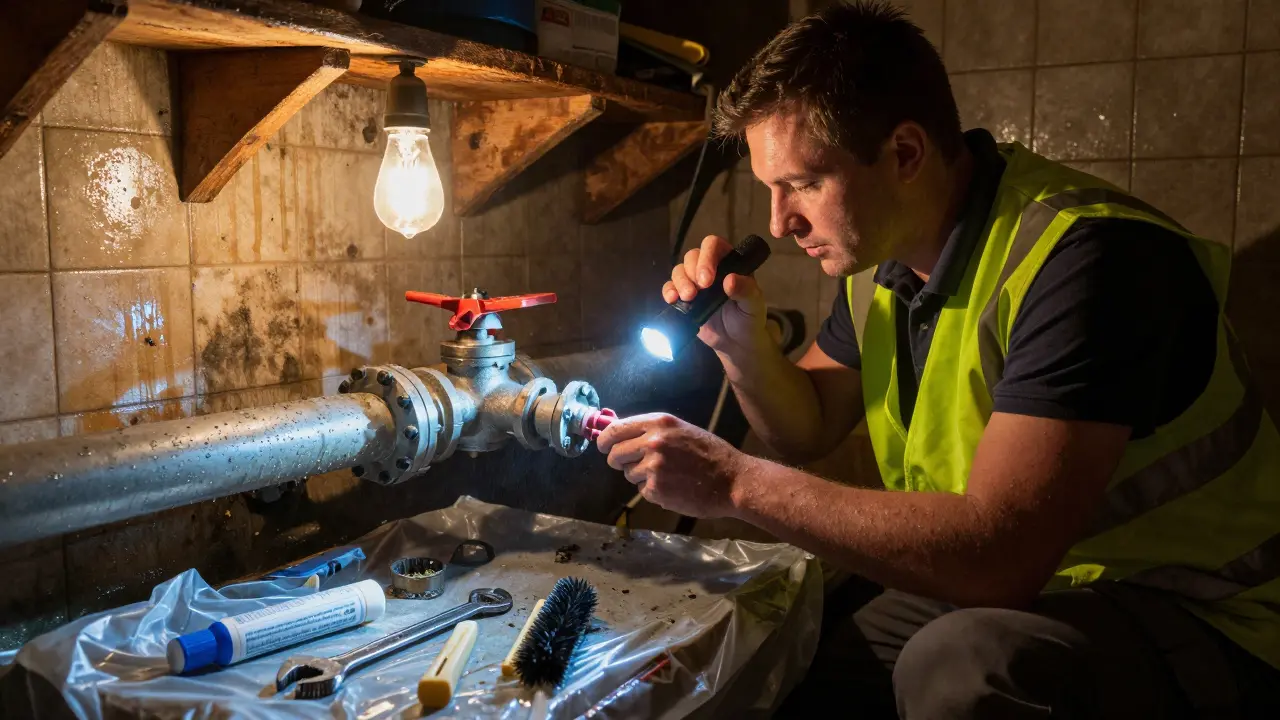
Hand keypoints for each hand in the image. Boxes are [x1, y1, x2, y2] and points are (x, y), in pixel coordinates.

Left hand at [598, 413, 748, 518]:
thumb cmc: (710, 454)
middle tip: (629, 465)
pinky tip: (672, 487)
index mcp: (659, 423)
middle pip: (615, 453)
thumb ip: (652, 431)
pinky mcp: (655, 489)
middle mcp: (652, 442)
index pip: (616, 429)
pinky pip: (642, 490)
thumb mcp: (682, 431)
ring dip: (640, 476)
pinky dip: (653, 491)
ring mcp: (652, 467)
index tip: (602, 446)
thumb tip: (620, 433)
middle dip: (618, 461)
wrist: (732, 480)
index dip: (605, 439)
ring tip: (665, 475)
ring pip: (628, 473)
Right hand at [662, 235, 769, 356]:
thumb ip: (746, 290)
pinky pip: (670, 287)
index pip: (714, 246)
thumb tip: (729, 280)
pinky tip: (672, 300)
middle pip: (693, 256)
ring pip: (679, 270)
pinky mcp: (684, 298)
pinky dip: (668, 291)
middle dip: (692, 271)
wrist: (737, 343)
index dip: (707, 257)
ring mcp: (695, 282)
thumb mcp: (754, 305)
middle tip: (699, 290)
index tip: (708, 279)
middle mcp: (710, 268)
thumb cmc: (749, 319)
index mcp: (729, 262)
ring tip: (688, 298)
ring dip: (680, 282)